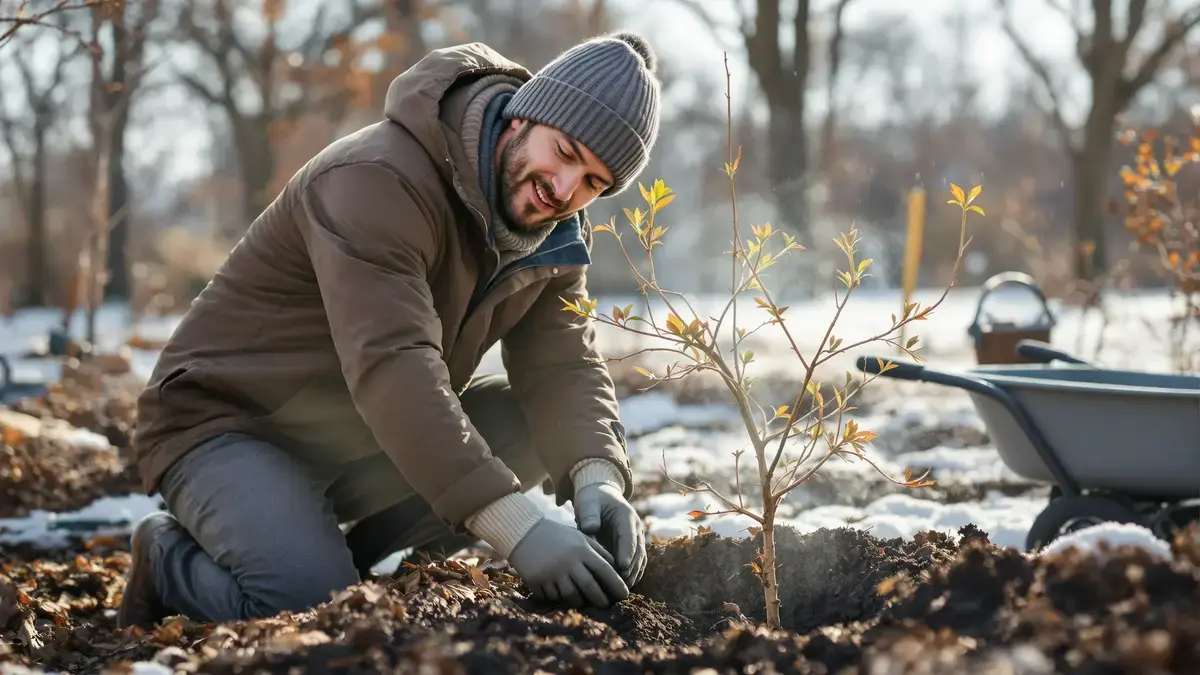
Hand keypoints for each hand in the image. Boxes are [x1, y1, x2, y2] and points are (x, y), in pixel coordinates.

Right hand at [507, 518, 629, 607]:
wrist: (524, 533)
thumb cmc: (558, 536)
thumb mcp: (580, 537)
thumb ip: (599, 551)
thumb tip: (618, 567)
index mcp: (581, 549)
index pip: (604, 570)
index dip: (616, 585)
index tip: (624, 595)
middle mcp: (568, 562)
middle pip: (590, 587)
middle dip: (601, 599)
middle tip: (607, 605)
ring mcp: (552, 573)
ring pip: (572, 596)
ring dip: (581, 601)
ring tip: (586, 602)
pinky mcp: (538, 581)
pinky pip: (553, 597)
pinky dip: (559, 598)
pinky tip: (562, 596)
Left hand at [574, 483, 646, 586]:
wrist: (600, 497)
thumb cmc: (592, 500)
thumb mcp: (588, 503)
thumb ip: (589, 515)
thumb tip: (591, 528)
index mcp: (626, 516)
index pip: (629, 536)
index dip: (627, 552)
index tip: (622, 567)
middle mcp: (636, 528)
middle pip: (638, 551)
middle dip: (631, 568)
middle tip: (621, 583)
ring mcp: (636, 538)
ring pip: (640, 559)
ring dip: (633, 574)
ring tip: (622, 588)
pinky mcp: (632, 547)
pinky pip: (635, 563)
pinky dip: (632, 574)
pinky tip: (623, 586)